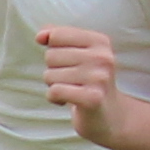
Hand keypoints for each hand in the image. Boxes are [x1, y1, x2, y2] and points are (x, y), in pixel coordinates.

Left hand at [34, 22, 127, 141]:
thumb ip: (57, 37)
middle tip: (72, 80)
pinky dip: (54, 98)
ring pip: (49, 75)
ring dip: (54, 85)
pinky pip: (54, 91)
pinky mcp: (92, 98)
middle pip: (50, 56)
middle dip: (53, 70)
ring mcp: (99, 77)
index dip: (53, 50)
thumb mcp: (76, 53)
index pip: (56, 35)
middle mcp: (103, 57)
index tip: (67, 62)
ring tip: (72, 90)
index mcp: (100, 41)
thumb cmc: (86, 80)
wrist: (108, 114)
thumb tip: (40, 36)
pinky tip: (67, 100)